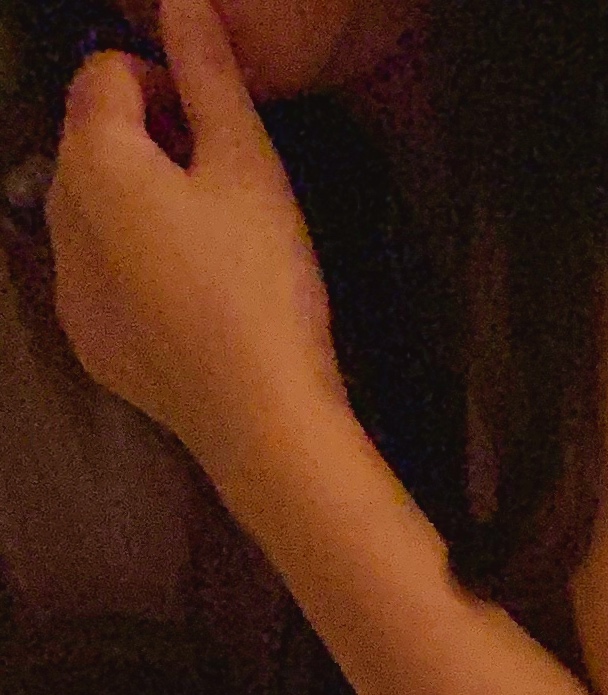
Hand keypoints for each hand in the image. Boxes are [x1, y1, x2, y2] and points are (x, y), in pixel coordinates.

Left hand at [46, 0, 348, 484]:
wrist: (262, 424)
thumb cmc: (262, 283)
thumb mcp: (249, 163)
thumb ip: (208, 72)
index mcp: (93, 158)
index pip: (103, 73)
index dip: (164, 84)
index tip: (215, 129)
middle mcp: (59, 214)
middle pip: (89, 139)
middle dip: (145, 142)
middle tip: (220, 187)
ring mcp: (67, 286)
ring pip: (91, 208)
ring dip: (137, 202)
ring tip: (209, 245)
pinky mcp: (88, 341)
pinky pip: (97, 274)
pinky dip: (132, 266)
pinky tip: (190, 298)